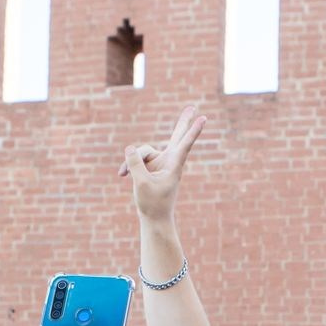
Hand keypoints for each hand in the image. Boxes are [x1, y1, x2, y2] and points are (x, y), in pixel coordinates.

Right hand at [121, 104, 208, 225]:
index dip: (193, 130)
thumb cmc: (153, 203)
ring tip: (123, 175)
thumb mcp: (142, 183)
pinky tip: (121, 175)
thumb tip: (129, 148)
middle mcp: (168, 160)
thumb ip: (135, 163)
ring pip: (142, 151)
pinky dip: (128, 166)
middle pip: (176, 136)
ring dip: (131, 162)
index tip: (203, 118)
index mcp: (174, 165)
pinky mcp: (149, 166)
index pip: (185, 143)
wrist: (153, 218)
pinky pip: (135, 159)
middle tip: (191, 107)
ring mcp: (159, 162)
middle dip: (182, 122)